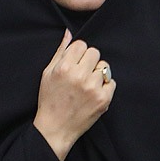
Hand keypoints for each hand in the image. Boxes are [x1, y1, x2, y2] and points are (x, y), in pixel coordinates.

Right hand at [33, 29, 114, 160]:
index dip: (78, 53)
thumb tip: (69, 33)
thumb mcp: (48, 74)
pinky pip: (111, 81)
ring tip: (86, 84)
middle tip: (81, 73)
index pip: (81, 44)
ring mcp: (93, 88)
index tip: (74, 62)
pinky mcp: (104, 99)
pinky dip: (104, 86)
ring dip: (97, 73)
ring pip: (104, 66)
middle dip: (88, 60)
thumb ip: (60, 52)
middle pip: (95, 52)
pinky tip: (93, 93)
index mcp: (64, 68)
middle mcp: (80, 76)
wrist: (56, 128)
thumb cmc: (50, 99)